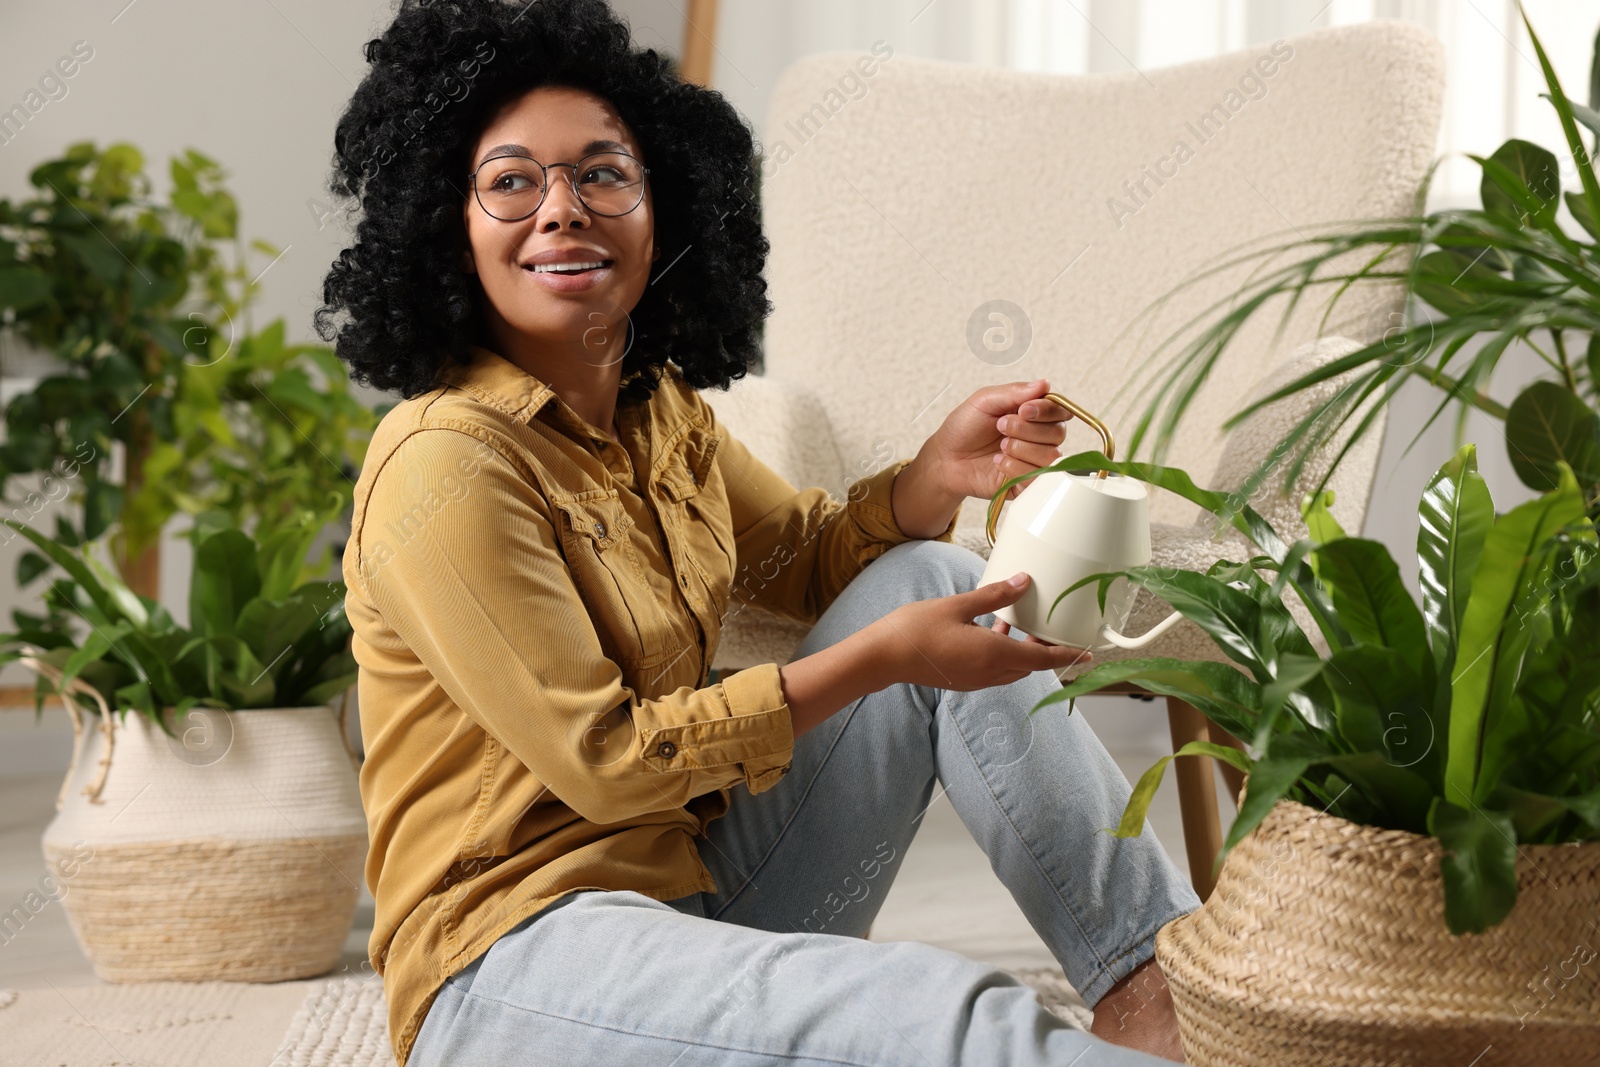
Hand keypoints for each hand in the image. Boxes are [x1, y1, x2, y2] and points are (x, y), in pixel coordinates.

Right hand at [868, 572, 1094, 691]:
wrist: (883, 656)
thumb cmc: (916, 629)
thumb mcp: (958, 605)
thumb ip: (994, 595)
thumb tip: (1024, 582)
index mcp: (992, 654)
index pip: (1041, 658)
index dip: (1067, 655)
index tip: (1089, 653)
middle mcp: (988, 672)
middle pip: (1030, 666)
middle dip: (1045, 650)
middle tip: (1051, 627)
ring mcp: (975, 680)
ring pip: (1013, 669)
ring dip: (1023, 652)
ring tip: (1020, 625)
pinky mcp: (963, 679)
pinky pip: (995, 669)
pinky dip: (1004, 654)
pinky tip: (992, 630)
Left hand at [924, 379, 1072, 502]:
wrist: (946, 458)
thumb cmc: (964, 428)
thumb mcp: (984, 401)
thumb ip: (1014, 392)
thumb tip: (1044, 384)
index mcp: (1032, 413)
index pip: (1060, 410)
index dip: (1046, 410)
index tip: (1023, 410)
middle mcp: (1038, 436)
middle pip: (1058, 433)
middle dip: (1027, 429)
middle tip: (1001, 427)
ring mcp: (1034, 460)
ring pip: (1050, 455)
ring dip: (1021, 449)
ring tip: (1000, 446)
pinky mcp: (1027, 482)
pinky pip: (1037, 477)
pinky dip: (1016, 468)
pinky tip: (999, 462)